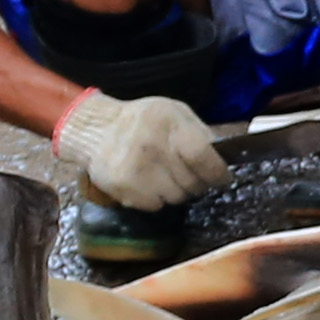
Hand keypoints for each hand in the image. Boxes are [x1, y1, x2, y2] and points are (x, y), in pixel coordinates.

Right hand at [53, 87, 227, 213]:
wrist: (95, 130)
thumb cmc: (143, 121)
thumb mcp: (174, 113)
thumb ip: (200, 132)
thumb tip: (224, 158)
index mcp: (168, 122)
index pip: (202, 157)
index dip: (217, 173)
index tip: (222, 178)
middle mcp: (151, 145)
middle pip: (192, 183)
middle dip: (197, 182)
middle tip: (187, 174)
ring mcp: (136, 169)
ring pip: (176, 198)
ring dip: (176, 191)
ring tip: (163, 175)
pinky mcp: (123, 188)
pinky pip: (156, 205)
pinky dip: (156, 198)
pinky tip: (147, 182)